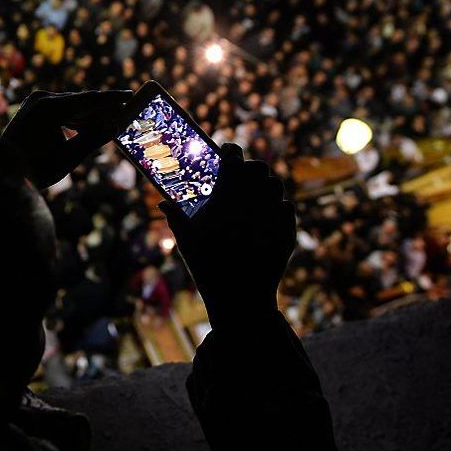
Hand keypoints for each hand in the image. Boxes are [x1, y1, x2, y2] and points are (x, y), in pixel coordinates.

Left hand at [3, 90, 131, 188]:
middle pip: (81, 102)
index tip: (130, 95)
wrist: (1, 173)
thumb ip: (94, 138)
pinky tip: (88, 127)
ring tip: (111, 122)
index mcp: (50, 107)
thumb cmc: (35, 168)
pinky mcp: (33, 109)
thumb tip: (116, 125)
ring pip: (71, 106)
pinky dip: (75, 119)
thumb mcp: (69, 156)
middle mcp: (42, 99)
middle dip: (103, 109)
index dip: (112, 98)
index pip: (90, 99)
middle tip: (125, 112)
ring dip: (90, 115)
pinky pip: (60, 111)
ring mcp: (35, 103)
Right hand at [160, 143, 295, 329]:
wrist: (241, 299)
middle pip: (258, 167)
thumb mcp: (187, 242)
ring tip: (255, 194)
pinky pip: (287, 208)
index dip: (230, 151)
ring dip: (265, 185)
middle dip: (250, 167)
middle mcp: (252, 201)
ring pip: (276, 185)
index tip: (227, 152)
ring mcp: (273, 216)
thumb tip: (163, 203)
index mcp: (227, 197)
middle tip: (241, 175)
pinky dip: (278, 208)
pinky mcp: (287, 231)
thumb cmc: (208, 269)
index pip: (233, 158)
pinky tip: (268, 215)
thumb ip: (177, 218)